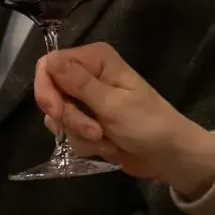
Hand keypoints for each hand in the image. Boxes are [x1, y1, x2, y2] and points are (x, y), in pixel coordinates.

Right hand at [33, 43, 214, 196]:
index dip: (46, 89)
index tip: (55, 111)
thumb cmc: (147, 124)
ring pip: (59, 117)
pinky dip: (86, 144)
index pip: (49, 64)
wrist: (168, 155)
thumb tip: (48, 60)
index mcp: (95, 59)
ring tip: (107, 140)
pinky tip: (108, 146)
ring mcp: (87, 100)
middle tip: (94, 132)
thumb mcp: (112, 104)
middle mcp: (87, 75)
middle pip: (51, 93)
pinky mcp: (88, 122)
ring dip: (80, 134)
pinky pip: (69, 133)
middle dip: (70, 118)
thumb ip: (78, 83)